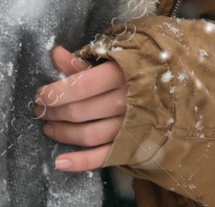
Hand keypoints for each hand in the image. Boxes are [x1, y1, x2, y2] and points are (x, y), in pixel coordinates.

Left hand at [33, 44, 127, 171]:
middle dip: (55, 112)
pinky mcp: (132, 145)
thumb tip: (55, 53)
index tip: (39, 95)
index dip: (55, 93)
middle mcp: (126, 102)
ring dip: (63, 134)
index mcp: (120, 75)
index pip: (80, 87)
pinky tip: (60, 162)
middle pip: (81, 112)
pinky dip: (80, 162)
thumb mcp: (112, 59)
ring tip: (48, 128)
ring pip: (89, 135)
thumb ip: (82, 61)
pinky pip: (104, 157)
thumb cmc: (136, 70)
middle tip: (41, 110)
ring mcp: (130, 126)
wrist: (175, 86)